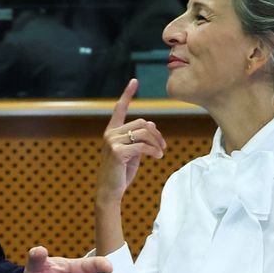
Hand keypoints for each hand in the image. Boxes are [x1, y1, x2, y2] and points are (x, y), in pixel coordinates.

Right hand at [96, 79, 165, 203]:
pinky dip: (154, 151)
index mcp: (112, 131)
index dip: (127, 94)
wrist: (110, 191)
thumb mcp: (132, 152)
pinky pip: (142, 146)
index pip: (119, 108)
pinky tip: (158, 157)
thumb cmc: (121, 172)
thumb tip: (151, 123)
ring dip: (157, 143)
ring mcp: (112, 142)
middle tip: (163, 147)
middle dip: (156, 134)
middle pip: (141, 123)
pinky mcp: (118, 152)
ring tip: (161, 153)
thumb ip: (139, 138)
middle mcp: (110, 134)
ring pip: (144, 134)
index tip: (134, 81)